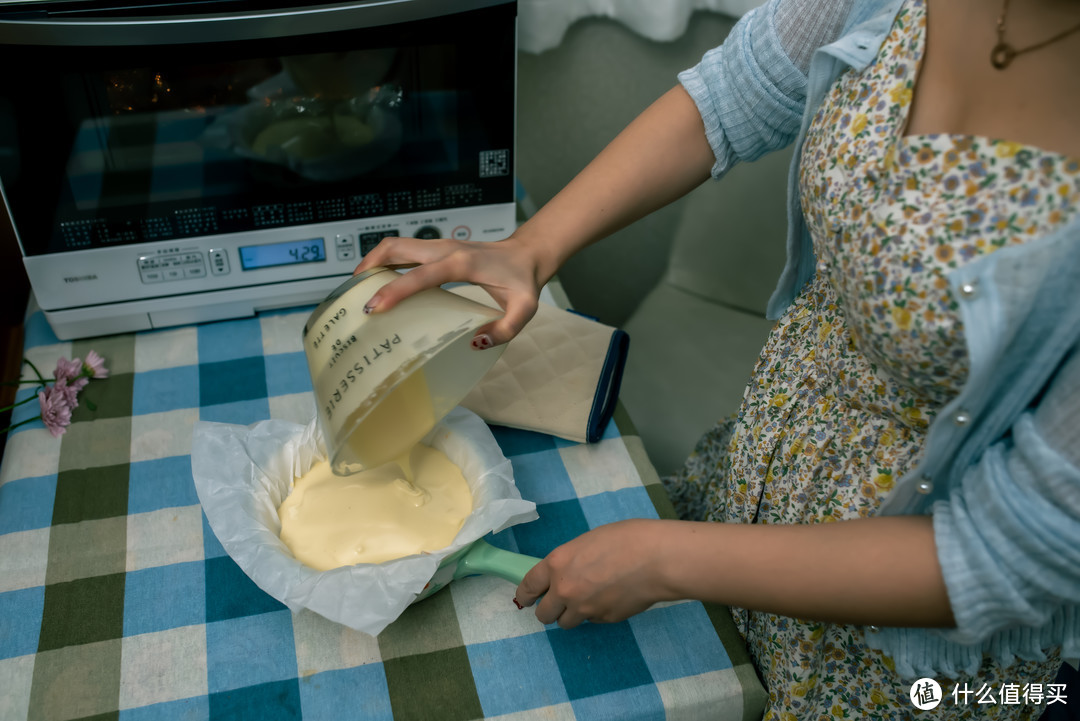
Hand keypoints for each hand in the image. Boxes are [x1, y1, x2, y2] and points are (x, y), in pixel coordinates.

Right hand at [353, 235, 547, 347]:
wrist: (528, 254)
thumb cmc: (523, 281)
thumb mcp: (524, 309)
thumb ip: (505, 329)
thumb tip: (476, 342)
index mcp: (461, 263)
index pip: (420, 274)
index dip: (395, 290)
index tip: (374, 307)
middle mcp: (445, 249)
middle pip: (396, 248)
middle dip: (369, 268)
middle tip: (353, 295)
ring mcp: (439, 245)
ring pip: (396, 244)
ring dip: (373, 261)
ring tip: (358, 288)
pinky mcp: (437, 248)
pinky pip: (404, 250)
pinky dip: (386, 261)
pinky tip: (379, 281)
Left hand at [514, 519, 673, 628]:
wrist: (656, 559)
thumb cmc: (625, 539)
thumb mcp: (587, 542)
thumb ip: (571, 561)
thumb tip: (568, 573)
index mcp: (557, 564)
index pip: (528, 587)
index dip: (525, 595)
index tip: (526, 599)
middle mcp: (565, 590)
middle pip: (544, 614)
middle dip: (549, 609)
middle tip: (560, 602)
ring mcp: (584, 609)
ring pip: (566, 623)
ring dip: (572, 614)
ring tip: (590, 599)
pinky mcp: (604, 620)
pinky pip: (593, 620)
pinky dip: (597, 613)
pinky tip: (612, 597)